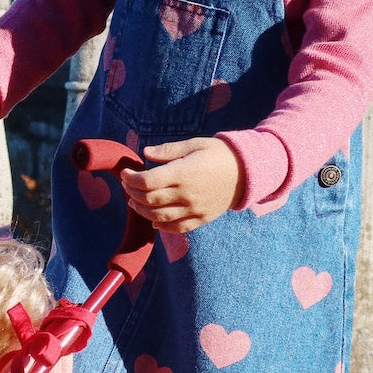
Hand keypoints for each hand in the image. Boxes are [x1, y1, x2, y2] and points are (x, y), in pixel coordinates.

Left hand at [119, 137, 244, 232]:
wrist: (248, 172)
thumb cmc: (219, 154)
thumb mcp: (194, 144)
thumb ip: (168, 150)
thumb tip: (145, 153)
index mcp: (184, 172)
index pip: (147, 181)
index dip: (131, 179)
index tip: (125, 173)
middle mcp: (187, 194)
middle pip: (150, 199)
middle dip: (132, 193)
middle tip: (127, 185)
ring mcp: (194, 209)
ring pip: (159, 217)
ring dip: (142, 211)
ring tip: (134, 202)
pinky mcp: (202, 219)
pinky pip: (177, 228)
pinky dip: (161, 226)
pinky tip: (153, 220)